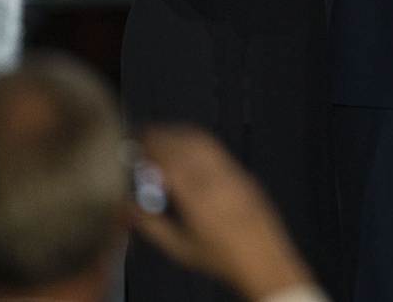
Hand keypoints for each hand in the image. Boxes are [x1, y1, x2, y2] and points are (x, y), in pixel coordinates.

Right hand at [128, 126, 314, 301]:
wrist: (263, 259)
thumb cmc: (223, 257)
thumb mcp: (179, 248)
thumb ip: (150, 224)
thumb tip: (129, 205)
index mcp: (197, 198)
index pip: (167, 159)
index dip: (147, 147)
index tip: (133, 144)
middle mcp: (215, 179)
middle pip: (182, 143)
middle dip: (158, 136)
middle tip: (140, 138)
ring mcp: (231, 172)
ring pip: (200, 140)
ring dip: (177, 134)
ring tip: (160, 138)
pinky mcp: (241, 172)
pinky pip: (215, 147)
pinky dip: (195, 139)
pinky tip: (186, 147)